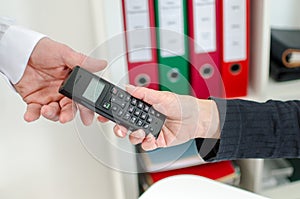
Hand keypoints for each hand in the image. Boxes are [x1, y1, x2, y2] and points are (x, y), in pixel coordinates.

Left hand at [14, 37, 106, 124]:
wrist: (19, 50)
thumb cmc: (42, 49)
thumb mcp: (64, 53)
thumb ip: (83, 62)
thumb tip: (101, 64)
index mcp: (74, 82)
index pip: (84, 98)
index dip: (87, 109)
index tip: (87, 116)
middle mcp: (63, 92)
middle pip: (70, 109)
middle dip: (69, 115)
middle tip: (65, 117)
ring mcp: (50, 97)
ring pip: (55, 113)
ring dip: (51, 114)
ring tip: (46, 110)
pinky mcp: (35, 100)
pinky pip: (35, 112)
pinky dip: (33, 115)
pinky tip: (31, 115)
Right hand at [98, 85, 220, 150]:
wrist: (198, 119)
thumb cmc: (183, 105)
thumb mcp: (163, 96)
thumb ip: (144, 93)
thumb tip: (128, 87)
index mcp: (145, 106)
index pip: (125, 108)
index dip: (114, 111)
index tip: (105, 113)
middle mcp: (146, 118)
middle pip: (126, 124)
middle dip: (119, 127)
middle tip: (119, 128)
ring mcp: (151, 130)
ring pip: (133, 136)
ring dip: (134, 135)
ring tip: (142, 132)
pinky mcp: (157, 141)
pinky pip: (146, 145)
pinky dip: (147, 143)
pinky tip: (152, 138)